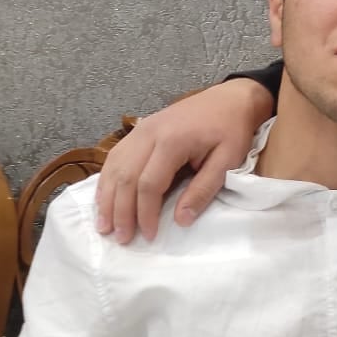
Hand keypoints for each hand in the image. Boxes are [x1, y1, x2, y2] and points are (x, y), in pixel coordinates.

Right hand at [94, 78, 273, 242]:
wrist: (230, 98)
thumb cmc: (231, 130)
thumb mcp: (228, 160)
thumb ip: (203, 189)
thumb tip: (181, 220)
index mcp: (172, 141)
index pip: (149, 184)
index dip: (145, 213)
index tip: (148, 236)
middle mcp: (149, 133)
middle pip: (125, 177)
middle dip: (121, 211)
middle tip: (120, 238)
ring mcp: (141, 129)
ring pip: (114, 166)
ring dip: (107, 198)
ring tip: (104, 225)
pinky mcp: (139, 129)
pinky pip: (116, 156)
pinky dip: (107, 179)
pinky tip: (105, 198)